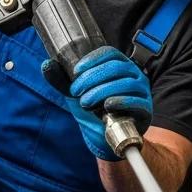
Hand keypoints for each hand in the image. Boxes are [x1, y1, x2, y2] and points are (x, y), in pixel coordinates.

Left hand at [43, 47, 152, 161]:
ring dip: (101, 91)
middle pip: (115, 67)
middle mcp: (133, 75)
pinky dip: (120, 101)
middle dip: (92, 78)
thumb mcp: (77, 94)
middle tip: (76, 92)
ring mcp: (142, 91)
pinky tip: (107, 106)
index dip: (92, 60)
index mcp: (119, 66)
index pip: (109, 53)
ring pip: (124, 83)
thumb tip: (46, 64)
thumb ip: (62, 81)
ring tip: (86, 102)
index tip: (76, 71)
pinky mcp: (146, 109)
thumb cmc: (95, 112)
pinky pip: (136, 101)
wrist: (108, 138)